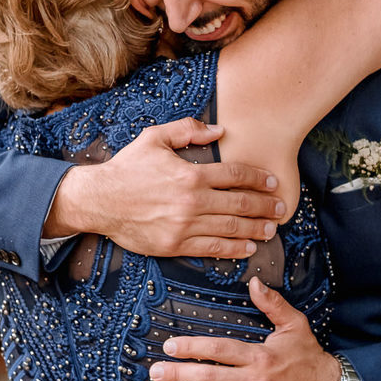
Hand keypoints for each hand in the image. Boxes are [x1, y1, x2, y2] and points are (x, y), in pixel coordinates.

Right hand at [46, 118, 283, 258]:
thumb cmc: (126, 168)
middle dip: (265, 206)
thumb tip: (219, 130)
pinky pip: (211, 249)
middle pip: (240, 204)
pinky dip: (233, 249)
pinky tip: (247, 248)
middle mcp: (191, 202)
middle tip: (280, 208)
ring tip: (270, 230)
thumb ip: (187, 130)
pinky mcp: (175, 245)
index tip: (272, 182)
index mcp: (190, 175)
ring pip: (230, 228)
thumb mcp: (154, 138)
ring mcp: (184, 226)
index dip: (258, 178)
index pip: (234, 175)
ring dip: (255, 229)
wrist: (99, 201)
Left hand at [150, 277, 340, 380]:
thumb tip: (254, 282)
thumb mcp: (295, 325)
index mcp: (260, 355)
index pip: (219, 350)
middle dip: (179, 375)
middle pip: (211, 378)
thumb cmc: (310, 358)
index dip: (191, 348)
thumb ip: (272, 304)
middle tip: (155, 373)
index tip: (169, 346)